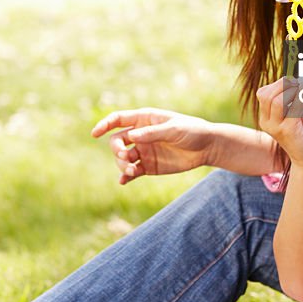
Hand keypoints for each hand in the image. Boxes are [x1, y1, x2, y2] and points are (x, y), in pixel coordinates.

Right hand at [91, 108, 213, 184]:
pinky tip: (124, 181)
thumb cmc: (192, 131)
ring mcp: (143, 151)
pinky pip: (132, 172)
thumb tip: (131, 136)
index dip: (105, 125)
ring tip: (132, 171)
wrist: (207, 148)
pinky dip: (126, 177)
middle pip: (117, 141)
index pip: (118, 120)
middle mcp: (140, 135)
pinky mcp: (149, 166)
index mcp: (144, 119)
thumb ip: (152, 133)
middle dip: (117, 150)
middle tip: (127, 158)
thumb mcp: (173, 130)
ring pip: (123, 158)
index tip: (95, 134)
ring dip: (122, 165)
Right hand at [256, 78, 302, 167]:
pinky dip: (300, 100)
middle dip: (282, 85)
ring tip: (302, 91)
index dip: (277, 84)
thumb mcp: (299, 111)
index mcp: (266, 117)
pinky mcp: (288, 131)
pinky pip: (292, 109)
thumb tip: (298, 82)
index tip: (292, 82)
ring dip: (291, 92)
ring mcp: (276, 128)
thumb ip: (296, 98)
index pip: (263, 94)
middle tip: (297, 83)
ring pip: (276, 101)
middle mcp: (267, 123)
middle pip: (266, 95)